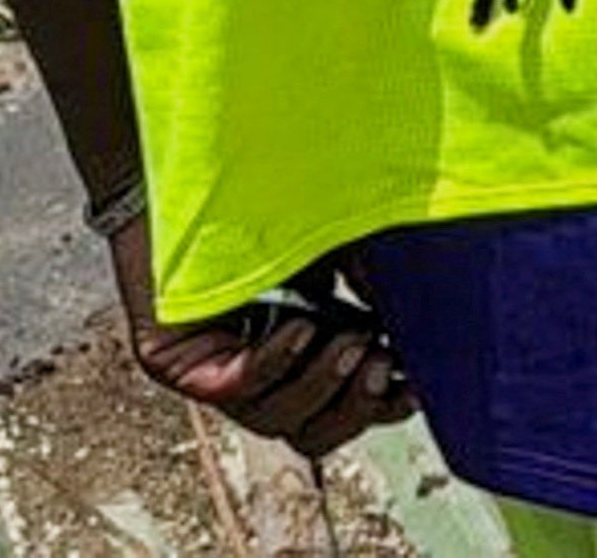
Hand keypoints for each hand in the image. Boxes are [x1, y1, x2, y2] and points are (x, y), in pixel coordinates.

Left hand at [112, 213, 407, 458]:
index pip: (342, 409)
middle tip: (382, 363)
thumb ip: (376, 286)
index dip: (380, 408)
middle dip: (355, 407)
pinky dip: (275, 363)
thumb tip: (423, 327)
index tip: (415, 384)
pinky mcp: (173, 363)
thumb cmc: (269, 199)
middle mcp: (255, 372)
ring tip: (350, 340)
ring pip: (274, 420)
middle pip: (311, 433)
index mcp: (297, 352)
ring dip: (320, 385)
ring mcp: (212, 371)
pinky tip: (301, 328)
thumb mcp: (341, 244)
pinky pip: (232, 389)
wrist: (197, 163)